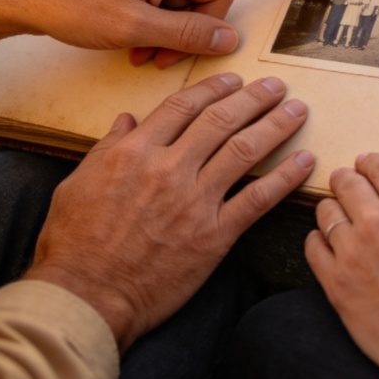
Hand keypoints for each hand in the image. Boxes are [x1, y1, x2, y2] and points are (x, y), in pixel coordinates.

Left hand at [0, 0, 331, 66]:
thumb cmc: (70, 1)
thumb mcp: (131, 28)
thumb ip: (186, 35)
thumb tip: (229, 41)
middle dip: (196, 31)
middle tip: (158, 57)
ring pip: (193, 3)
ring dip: (174, 33)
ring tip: (140, 53)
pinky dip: (160, 24)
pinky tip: (134, 42)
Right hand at [23, 72, 314, 350]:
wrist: (85, 298)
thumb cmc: (74, 244)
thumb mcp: (79, 183)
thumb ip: (107, 147)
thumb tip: (127, 120)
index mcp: (136, 151)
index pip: (184, 106)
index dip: (214, 88)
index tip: (234, 80)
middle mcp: (170, 168)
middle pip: (222, 120)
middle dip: (254, 98)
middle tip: (275, 85)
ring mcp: (195, 201)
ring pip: (245, 150)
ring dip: (276, 125)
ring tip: (297, 109)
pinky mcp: (214, 235)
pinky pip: (257, 198)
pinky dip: (285, 177)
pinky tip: (304, 160)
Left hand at [306, 153, 378, 366]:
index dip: (371, 162)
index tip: (365, 163)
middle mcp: (377, 219)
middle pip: (347, 182)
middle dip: (345, 178)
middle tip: (344, 180)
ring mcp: (352, 250)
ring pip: (326, 211)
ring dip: (331, 208)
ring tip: (335, 212)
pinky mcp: (336, 282)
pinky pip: (313, 248)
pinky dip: (317, 241)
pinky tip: (323, 243)